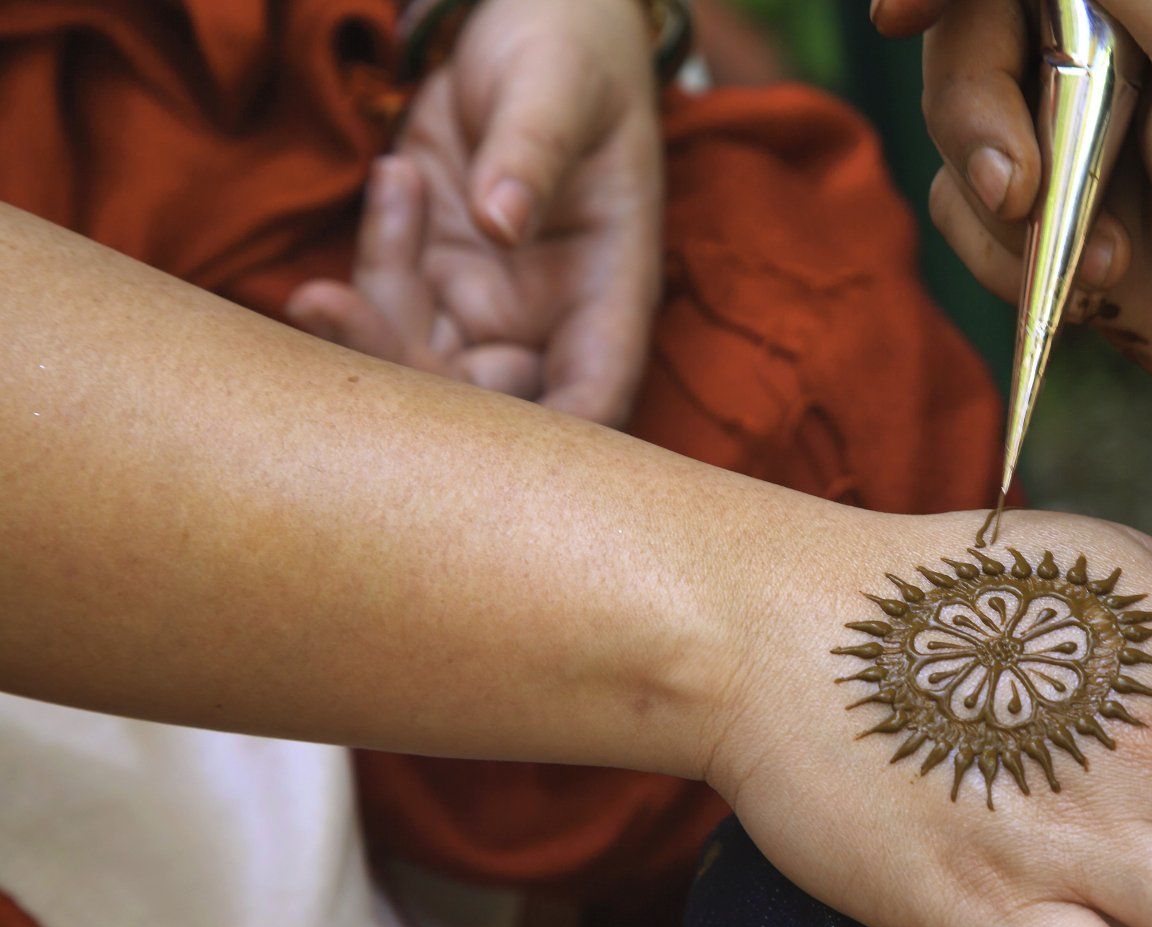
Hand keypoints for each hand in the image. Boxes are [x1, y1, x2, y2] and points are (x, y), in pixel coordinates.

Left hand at [287, 0, 663, 424]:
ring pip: (421, 364)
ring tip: (378, 204)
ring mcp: (488, 299)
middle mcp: (552, 316)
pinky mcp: (433, 270)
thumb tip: (503, 220)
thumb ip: (532, 149)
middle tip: (333, 305)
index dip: (545, 447)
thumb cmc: (571, 47)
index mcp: (611, 290)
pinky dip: (370, 259)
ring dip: (369, 316)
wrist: (528, 10)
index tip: (469, 451)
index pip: (591, 400)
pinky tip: (396, 174)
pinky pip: (385, 303)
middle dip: (407, 375)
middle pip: (486, 403)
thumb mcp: (559, 86)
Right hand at [878, 0, 1151, 426]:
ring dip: (1009, 209)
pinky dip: (1010, 259)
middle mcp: (1103, 31)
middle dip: (979, 117)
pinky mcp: (1045, 205)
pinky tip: (1097, 283)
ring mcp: (1068, 120)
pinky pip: (962, 211)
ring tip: (1107, 256)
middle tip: (1021, 189)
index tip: (898, 14)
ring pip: (953, 127)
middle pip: (965, 34)